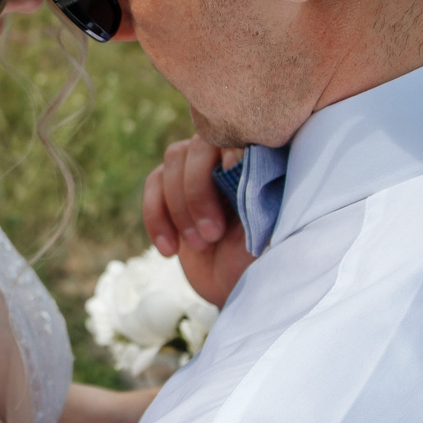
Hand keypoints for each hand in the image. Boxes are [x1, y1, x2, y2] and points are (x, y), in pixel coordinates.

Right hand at [142, 136, 252, 307]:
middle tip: (212, 235)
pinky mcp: (172, 187)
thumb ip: (261, 203)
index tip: (231, 179)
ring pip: (174, 159)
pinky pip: (154, 184)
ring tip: (198, 245)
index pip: (243, 136)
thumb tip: (248, 174)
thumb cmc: (259, 261)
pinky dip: (155, 216)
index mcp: (261, 162)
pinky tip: (168, 250)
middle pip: (201, 145)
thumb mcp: (269, 235)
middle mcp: (229, 156)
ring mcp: (198, 169)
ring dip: (179, 205)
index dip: (232, 152)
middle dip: (199, 191)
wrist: (235, 287)